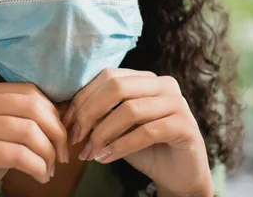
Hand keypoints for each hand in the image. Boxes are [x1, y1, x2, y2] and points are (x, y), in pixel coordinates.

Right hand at [0, 83, 68, 196]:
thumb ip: (21, 117)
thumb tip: (66, 111)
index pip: (27, 92)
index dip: (52, 112)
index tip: (62, 135)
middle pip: (31, 107)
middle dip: (56, 131)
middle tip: (62, 154)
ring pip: (28, 131)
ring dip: (48, 153)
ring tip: (50, 168)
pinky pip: (18, 155)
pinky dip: (38, 166)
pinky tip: (41, 176)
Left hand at [61, 68, 213, 196]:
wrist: (178, 176)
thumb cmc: (145, 148)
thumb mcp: (117, 127)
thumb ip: (100, 114)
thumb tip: (68, 112)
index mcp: (146, 78)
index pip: (108, 76)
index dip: (83, 98)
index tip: (66, 122)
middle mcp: (164, 84)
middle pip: (117, 87)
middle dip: (90, 113)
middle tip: (76, 138)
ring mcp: (178, 103)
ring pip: (130, 110)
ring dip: (103, 133)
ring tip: (89, 152)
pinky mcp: (185, 126)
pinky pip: (147, 132)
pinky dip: (121, 146)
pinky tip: (105, 158)